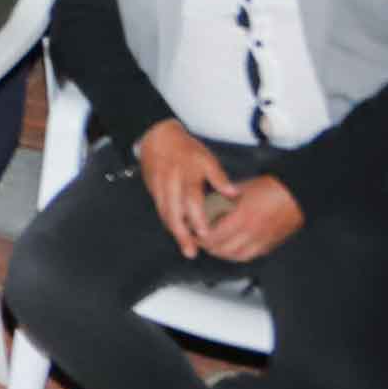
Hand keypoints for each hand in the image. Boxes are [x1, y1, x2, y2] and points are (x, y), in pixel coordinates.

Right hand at [137, 120, 237, 258]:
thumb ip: (220, 177)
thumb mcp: (206, 158)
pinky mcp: (153, 190)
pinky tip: (177, 234)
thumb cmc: (185, 150)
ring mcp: (160, 187)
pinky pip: (160, 210)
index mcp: (187, 174)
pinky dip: (169, 223)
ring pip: (165, 214)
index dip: (197, 218)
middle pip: (174, 212)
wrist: (157, 137)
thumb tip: (234, 194)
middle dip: (182, 233)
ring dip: (175, 233)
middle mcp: (171, 183)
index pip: (191, 199)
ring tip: (186, 249)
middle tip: (192, 251)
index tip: (204, 234)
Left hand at [199, 173, 304, 262]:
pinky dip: (237, 255)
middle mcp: (252, 232)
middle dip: (207, 246)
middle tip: (198, 240)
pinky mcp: (270, 245)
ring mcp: (262, 241)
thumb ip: (222, 199)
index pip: (213, 236)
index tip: (191, 232)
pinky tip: (231, 249)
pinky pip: (250, 256)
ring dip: (221, 253)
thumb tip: (205, 204)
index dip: (199, 237)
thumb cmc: (270, 188)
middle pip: (222, 249)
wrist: (296, 195)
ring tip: (212, 246)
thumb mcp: (239, 189)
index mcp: (242, 217)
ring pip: (236, 256)